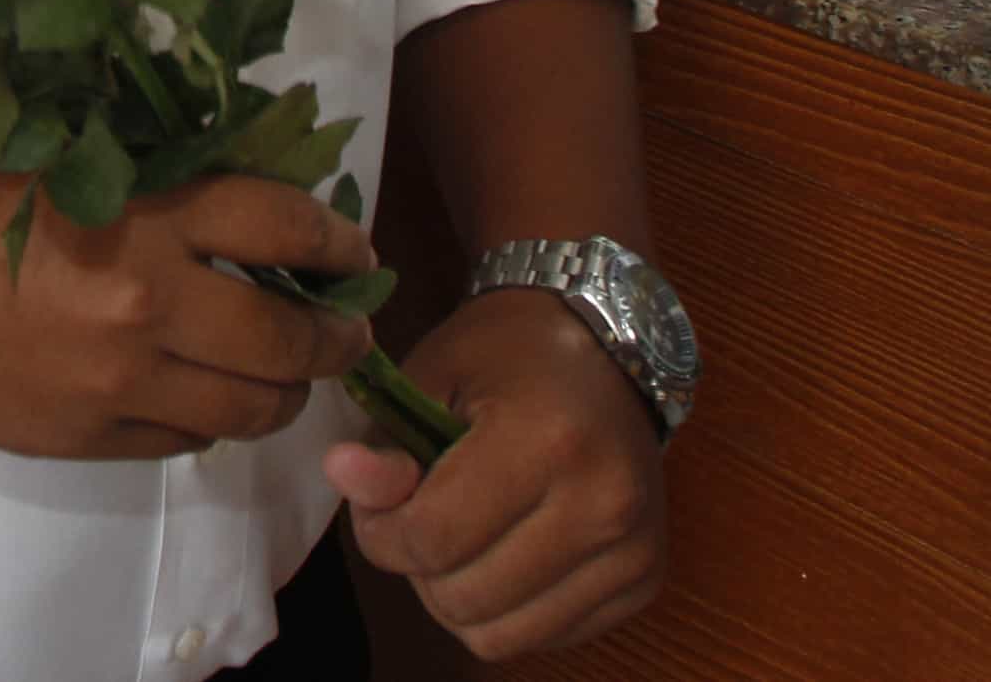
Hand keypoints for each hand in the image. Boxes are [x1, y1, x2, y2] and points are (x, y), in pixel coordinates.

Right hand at [0, 135, 377, 459]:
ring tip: (280, 373)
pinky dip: (203, 419)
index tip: (352, 251)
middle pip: (291, 339)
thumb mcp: (55, 152)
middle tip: (345, 328)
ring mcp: (116, 384)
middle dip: (336, 336)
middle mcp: (146, 305)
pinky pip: (180, 441)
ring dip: (281, 391)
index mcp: (143, 214)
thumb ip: (146, 183)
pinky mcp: (80, 438)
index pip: (286, 228)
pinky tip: (192, 394)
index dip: (337, 243)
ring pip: (249, 408)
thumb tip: (234, 209)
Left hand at [327, 290, 666, 660]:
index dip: (379, 531)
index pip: (432, 538)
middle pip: (464, 599)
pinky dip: (506, 609)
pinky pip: (544, 638)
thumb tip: (345, 478)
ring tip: (460, 536)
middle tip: (420, 513)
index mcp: (549, 440)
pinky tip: (505, 551)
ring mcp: (633, 550)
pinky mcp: (645, 582)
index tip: (374, 500)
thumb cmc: (509, 355)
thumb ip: (387, 438)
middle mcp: (604, 504)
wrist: (608, 353)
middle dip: (417, 565)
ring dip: (457, 597)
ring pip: (500, 635)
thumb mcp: (433, 373)